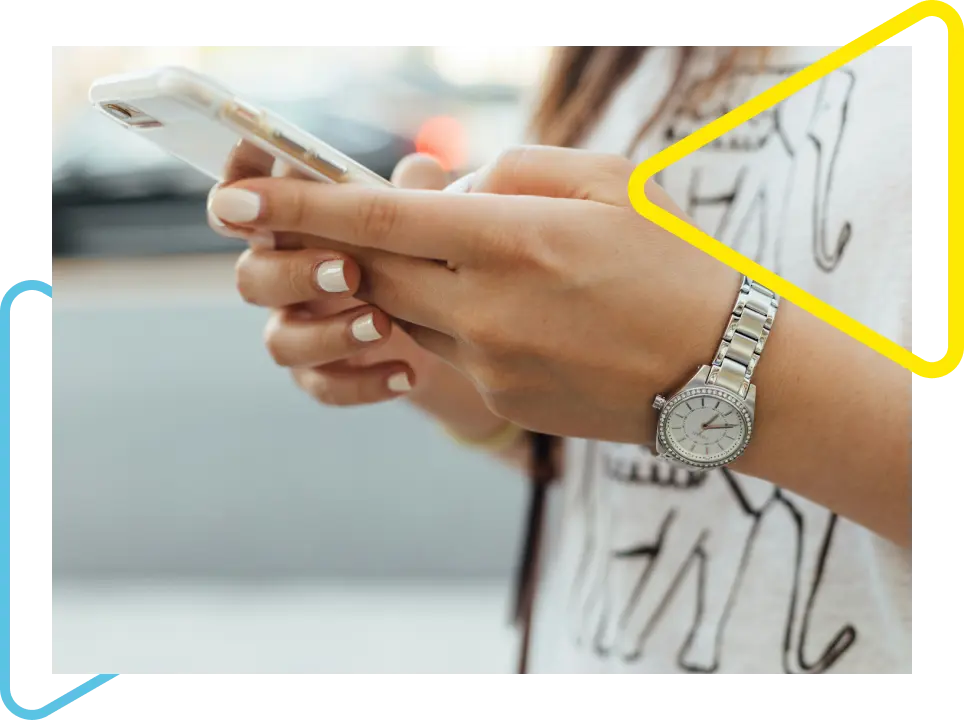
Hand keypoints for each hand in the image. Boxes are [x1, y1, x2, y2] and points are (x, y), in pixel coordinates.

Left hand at [207, 145, 742, 442]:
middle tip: (345, 224)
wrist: (727, 374)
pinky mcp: (502, 400)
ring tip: (487, 264)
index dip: (298, 207)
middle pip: (374, 270)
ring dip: (418, 281)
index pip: (377, 219)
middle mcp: (487, 307)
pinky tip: (525, 314)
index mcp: (512, 239)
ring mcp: (491, 364)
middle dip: (349, 244)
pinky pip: (452, 352)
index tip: (234, 201)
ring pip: (410, 312)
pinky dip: (462, 321)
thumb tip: (445, 189)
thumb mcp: (609, 182)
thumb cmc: (676, 264)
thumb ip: (512, 171)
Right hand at [210, 145, 452, 405]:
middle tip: (349, 270)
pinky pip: (322, 386)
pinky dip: (362, 382)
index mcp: (295, 224)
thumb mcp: (425, 218)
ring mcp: (299, 328)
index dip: (236, 189)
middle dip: (294, 273)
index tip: (251, 190)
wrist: (448, 327)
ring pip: (280, 341)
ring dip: (328, 334)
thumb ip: (416, 193)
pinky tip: (407, 373)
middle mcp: (284, 275)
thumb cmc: (419, 251)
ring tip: (383, 325)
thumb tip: (421, 169)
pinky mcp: (322, 373)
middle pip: (251, 276)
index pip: (245, 201)